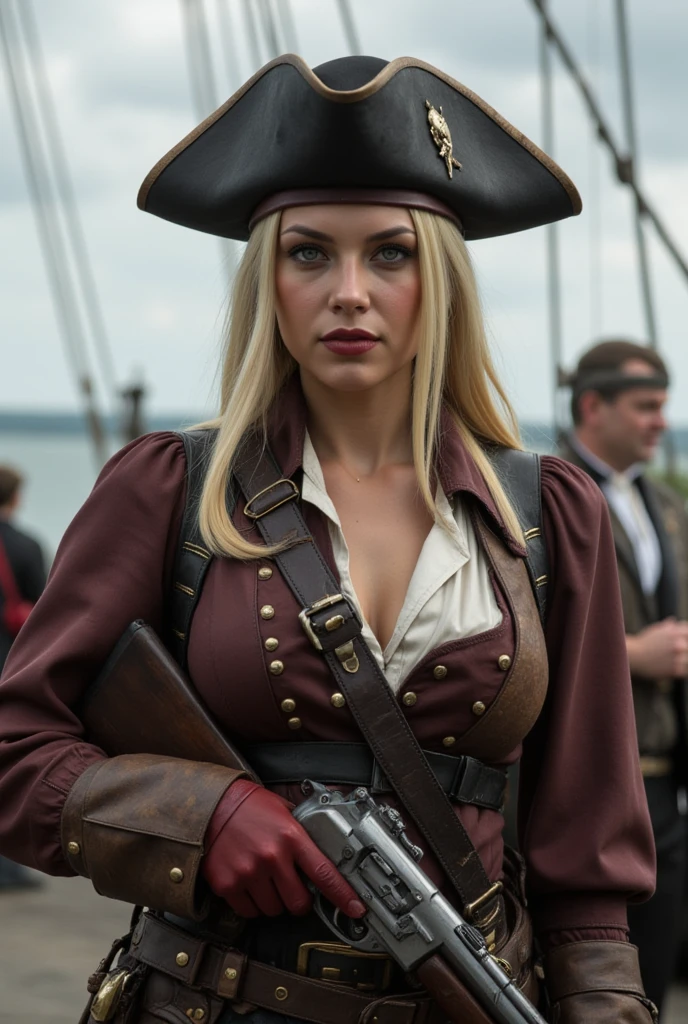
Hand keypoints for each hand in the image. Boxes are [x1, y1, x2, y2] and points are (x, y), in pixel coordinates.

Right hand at [202, 779, 366, 918]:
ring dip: (274, 901)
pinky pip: (249, 911)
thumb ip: (303, 834)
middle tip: (292, 887)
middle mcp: (271, 856)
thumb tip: (325, 854)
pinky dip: (252, 904)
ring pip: (273, 910)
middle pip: (299, 902)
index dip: (343, 896)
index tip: (356, 909)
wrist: (212, 804)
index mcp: (290, 836)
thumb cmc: (250, 806)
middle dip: (299, 900)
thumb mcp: (284, 811)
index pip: (324, 873)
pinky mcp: (228, 884)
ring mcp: (249, 872)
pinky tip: (250, 884)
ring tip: (266, 879)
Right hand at [626, 618, 687, 678]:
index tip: (681, 642)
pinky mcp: (676, 670)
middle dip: (685, 650)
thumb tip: (674, 621)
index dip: (685, 638)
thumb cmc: (643, 642)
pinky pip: (686, 672)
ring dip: (684, 661)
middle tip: (676, 652)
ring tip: (675, 661)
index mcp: (676, 633)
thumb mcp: (656, 630)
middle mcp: (679, 645)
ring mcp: (678, 658)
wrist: (634, 656)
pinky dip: (681, 670)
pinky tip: (674, 668)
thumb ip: (668, 626)